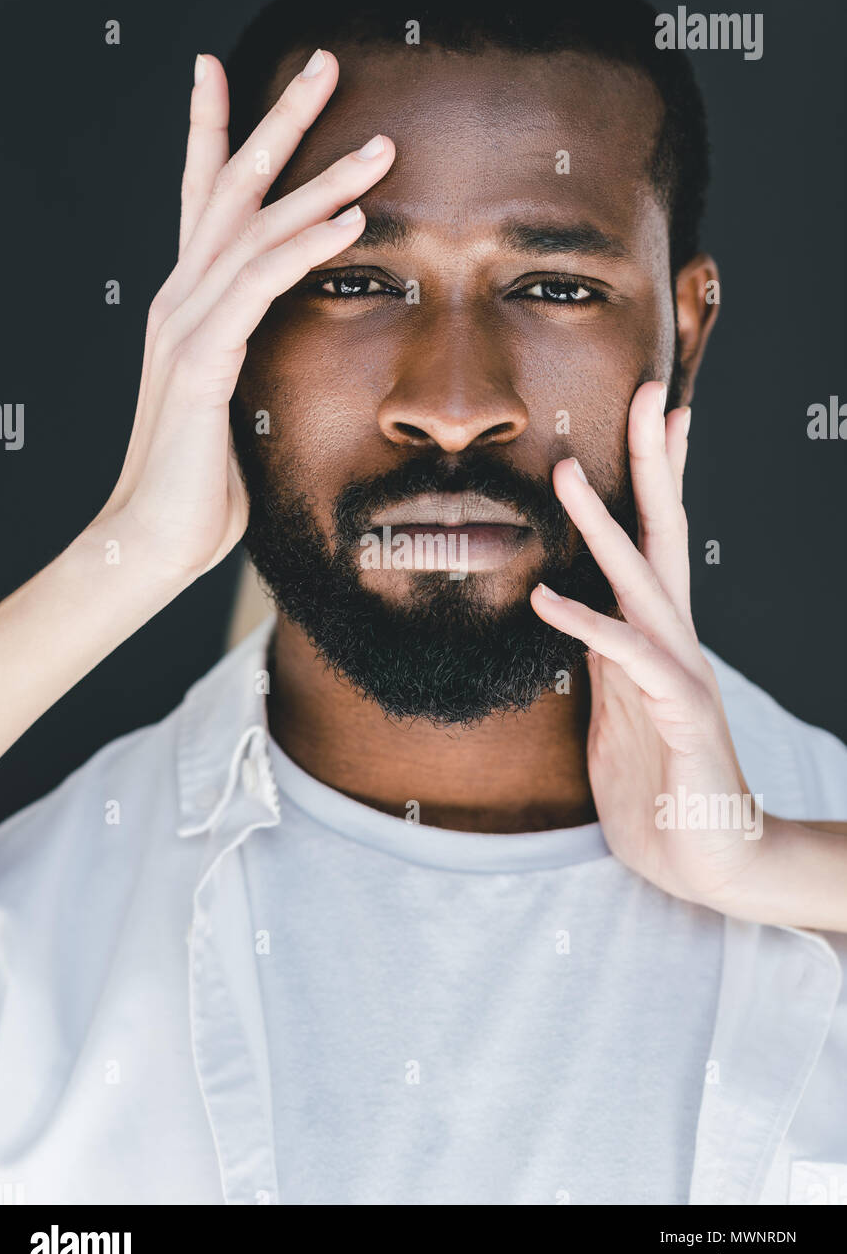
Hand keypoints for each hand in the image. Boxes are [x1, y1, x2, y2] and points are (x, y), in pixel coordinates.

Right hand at [95, 49, 395, 582]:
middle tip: (325, 59)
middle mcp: (181, 299)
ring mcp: (186, 326)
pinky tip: (350, 222)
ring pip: (254, 228)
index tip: (221, 67)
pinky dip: (304, 249)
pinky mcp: (199, 363)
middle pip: (230, 186)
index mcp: (190, 305)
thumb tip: (286, 343)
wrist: (155, 541)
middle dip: (276, 120)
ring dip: (320, 181)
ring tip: (380, 146)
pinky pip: (258, 288)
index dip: (213, 131)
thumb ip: (250, 357)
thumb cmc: (202, 483)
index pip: (203, 200)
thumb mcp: (235, 403)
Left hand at [530, 381, 803, 920]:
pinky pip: (628, 658)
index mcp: (658, 638)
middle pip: (664, 536)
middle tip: (647, 391)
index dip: (655, 477)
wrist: (708, 862)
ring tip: (568, 472)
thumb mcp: (616, 713)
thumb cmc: (658, 790)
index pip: (655, 542)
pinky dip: (587, 623)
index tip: (655, 414)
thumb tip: (574, 607)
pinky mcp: (680, 713)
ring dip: (605, 525)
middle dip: (653, 462)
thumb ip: (603, 659)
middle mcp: (675, 642)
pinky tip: (545, 596)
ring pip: (645, 582)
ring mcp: (681, 674)